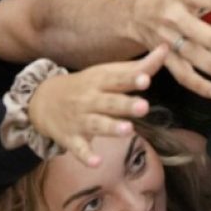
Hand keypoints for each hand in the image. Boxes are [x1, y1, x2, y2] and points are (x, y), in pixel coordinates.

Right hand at [27, 51, 166, 165]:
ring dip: (111, 128)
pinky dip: (86, 156)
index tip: (146, 79)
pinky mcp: (70, 138)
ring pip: (96, 124)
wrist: (43, 101)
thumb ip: (138, 66)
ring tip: (129, 130)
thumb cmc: (86, 85)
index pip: (117, 79)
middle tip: (144, 107)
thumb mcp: (107, 72)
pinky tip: (97, 162)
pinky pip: (78, 149)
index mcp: (100, 81)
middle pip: (109, 102)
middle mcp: (90, 99)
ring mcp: (79, 119)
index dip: (131, 79)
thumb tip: (167, 48)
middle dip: (126, 105)